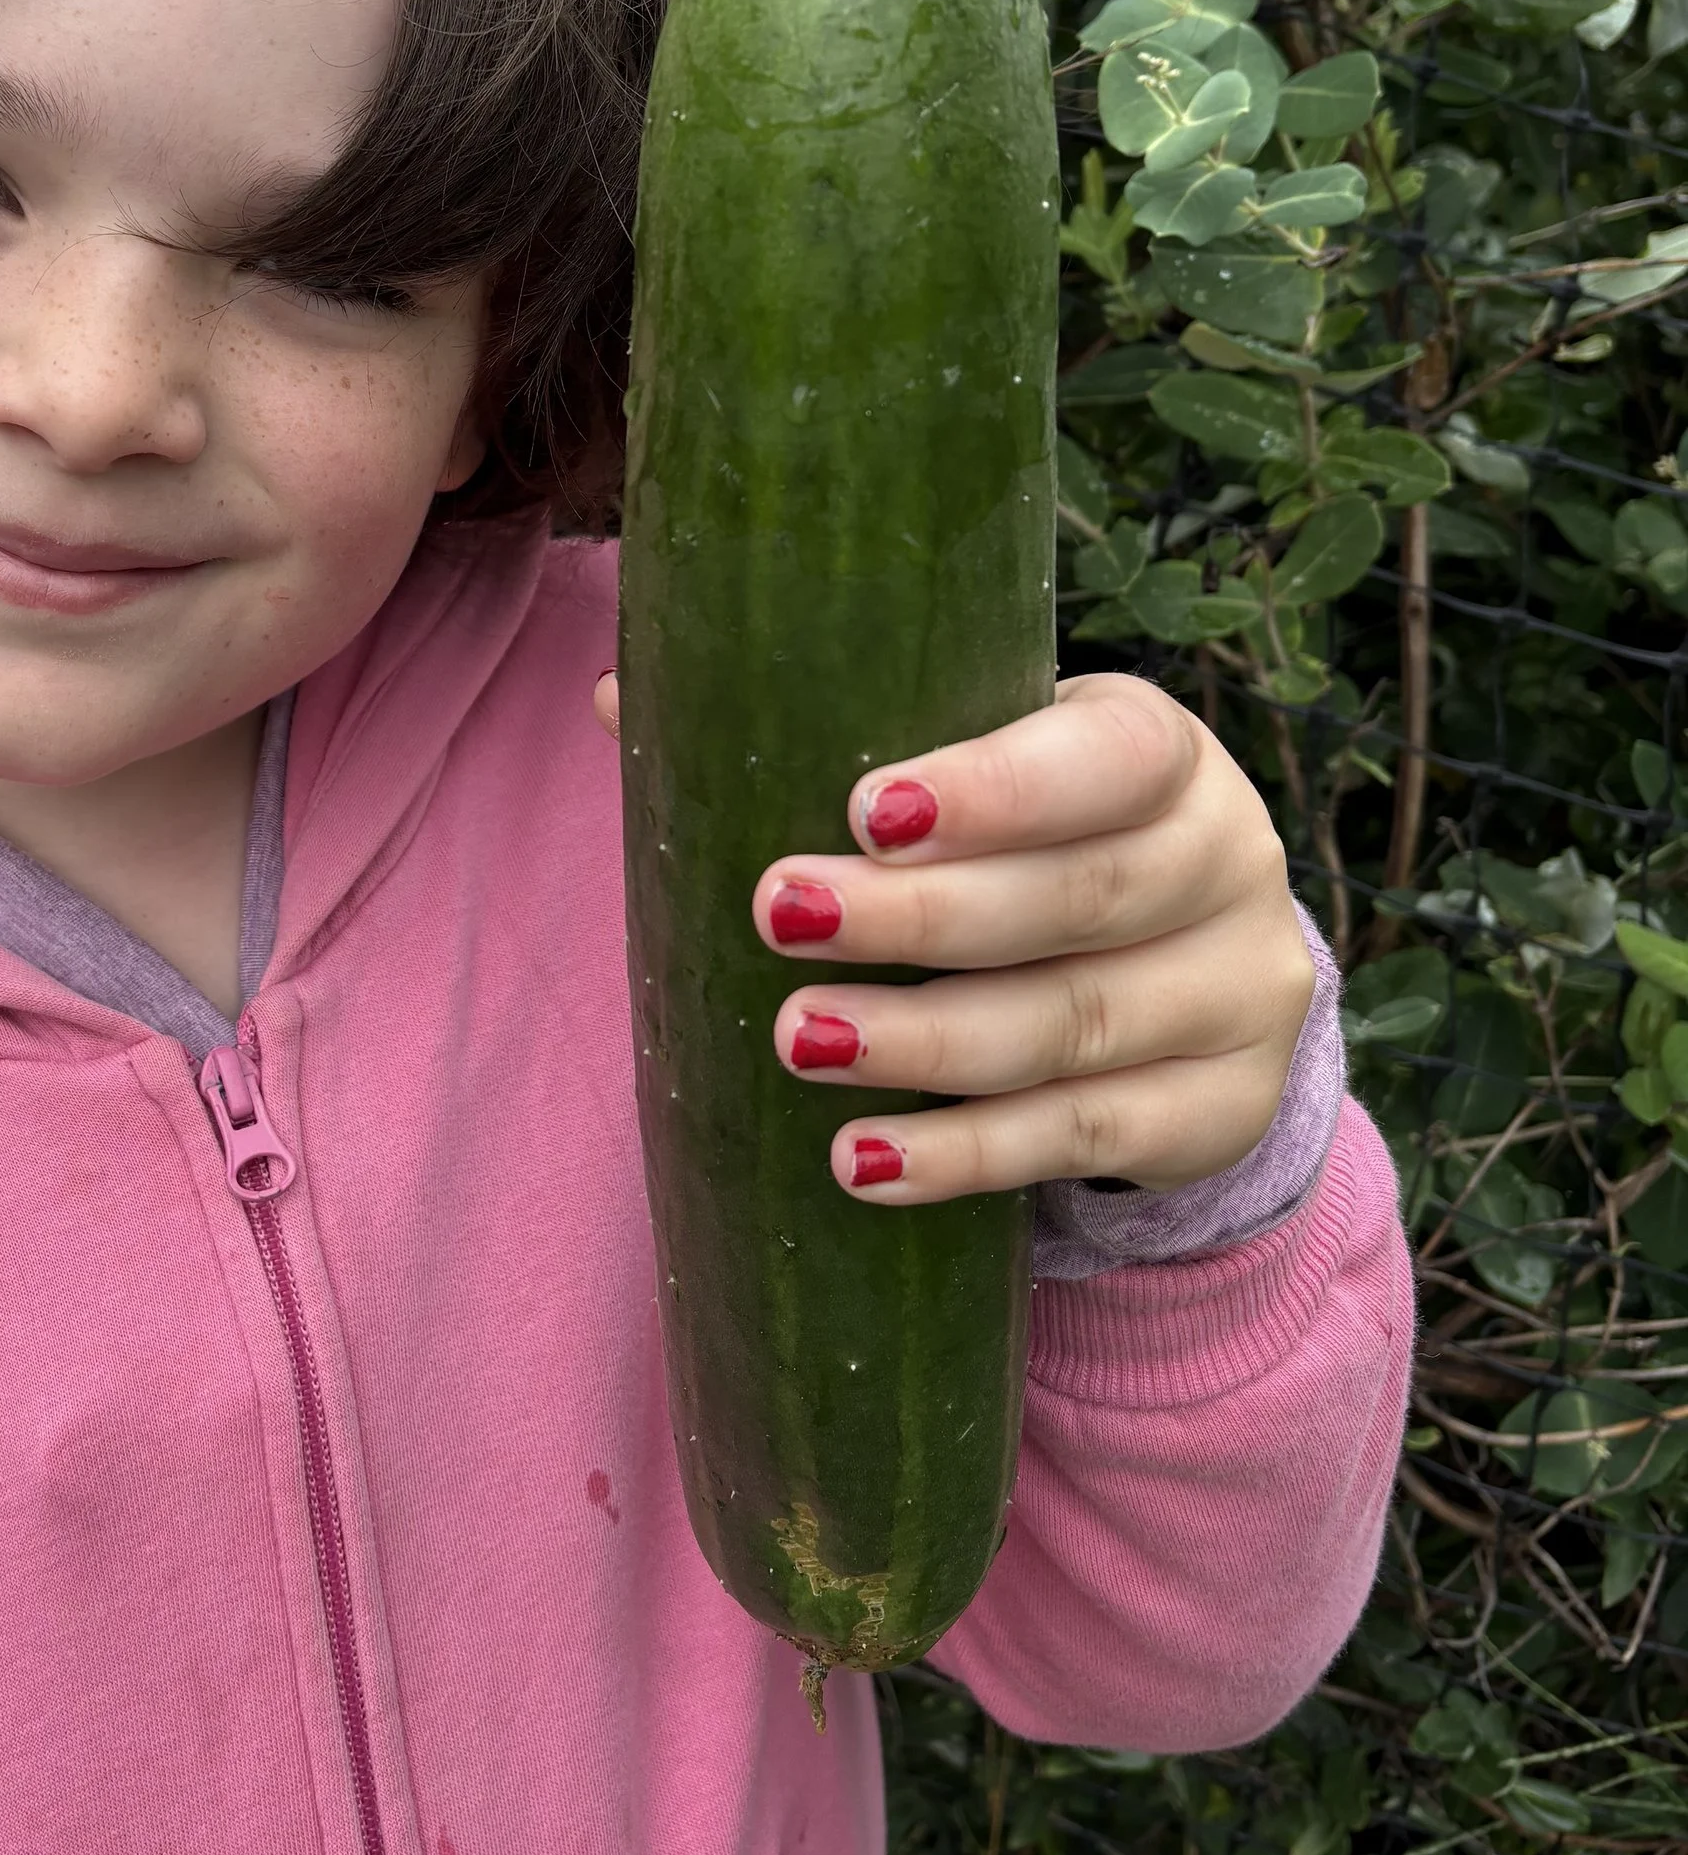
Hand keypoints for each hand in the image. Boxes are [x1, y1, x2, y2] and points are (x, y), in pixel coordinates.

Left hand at [592, 668, 1313, 1207]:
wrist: (1178, 975)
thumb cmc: (1025, 848)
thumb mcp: (963, 782)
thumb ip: (823, 736)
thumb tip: (616, 695)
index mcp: (1161, 752)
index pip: (1106, 755)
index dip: (996, 786)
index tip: (861, 808)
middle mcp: (1226, 859)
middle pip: (1079, 896)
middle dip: (921, 916)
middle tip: (780, 915)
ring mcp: (1238, 994)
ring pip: (1074, 1026)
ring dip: (925, 1041)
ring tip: (797, 1042)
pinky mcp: (1219, 1110)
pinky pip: (1088, 1137)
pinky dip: (970, 1152)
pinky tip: (865, 1159)